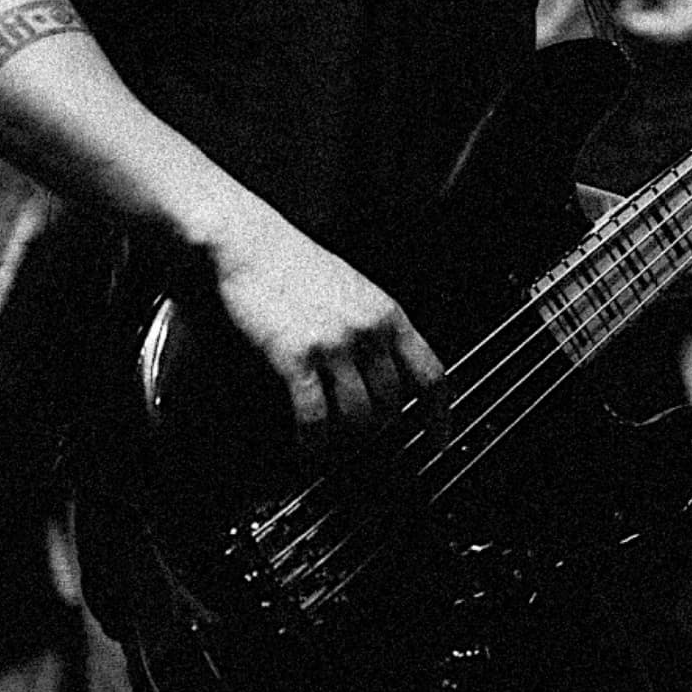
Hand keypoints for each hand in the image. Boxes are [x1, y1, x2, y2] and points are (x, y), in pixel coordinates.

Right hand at [210, 210, 446, 448]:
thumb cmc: (298, 266)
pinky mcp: (297, 356)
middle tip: (361, 439)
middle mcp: (368, 330)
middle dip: (378, 428)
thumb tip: (395, 368)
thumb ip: (378, 328)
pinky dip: (313, 442)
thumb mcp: (357, 291)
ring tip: (332, 443)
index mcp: (388, 314)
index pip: (431, 375)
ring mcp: (334, 344)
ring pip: (359, 417)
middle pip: (393, 403)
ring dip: (347, 438)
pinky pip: (315, 417)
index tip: (437, 440)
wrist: (252, 244)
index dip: (439, 416)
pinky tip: (307, 447)